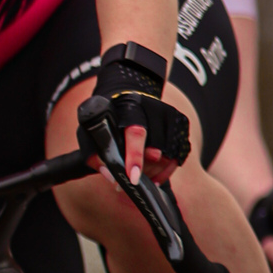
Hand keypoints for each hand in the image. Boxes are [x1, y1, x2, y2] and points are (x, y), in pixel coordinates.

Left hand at [81, 41, 189, 186]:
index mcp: (130, 108)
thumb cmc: (107, 117)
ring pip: (169, 155)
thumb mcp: (91, 131)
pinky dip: (167, 170)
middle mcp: (154, 110)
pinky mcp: (181, 123)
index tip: (133, 177)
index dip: (135, 157)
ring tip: (139, 176)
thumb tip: (111, 177)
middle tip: (129, 181)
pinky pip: (179, 155)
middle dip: (143, 171)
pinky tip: (154, 176)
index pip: (136, 134)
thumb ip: (95, 155)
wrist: (126, 91)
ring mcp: (171, 116)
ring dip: (154, 172)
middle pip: (156, 150)